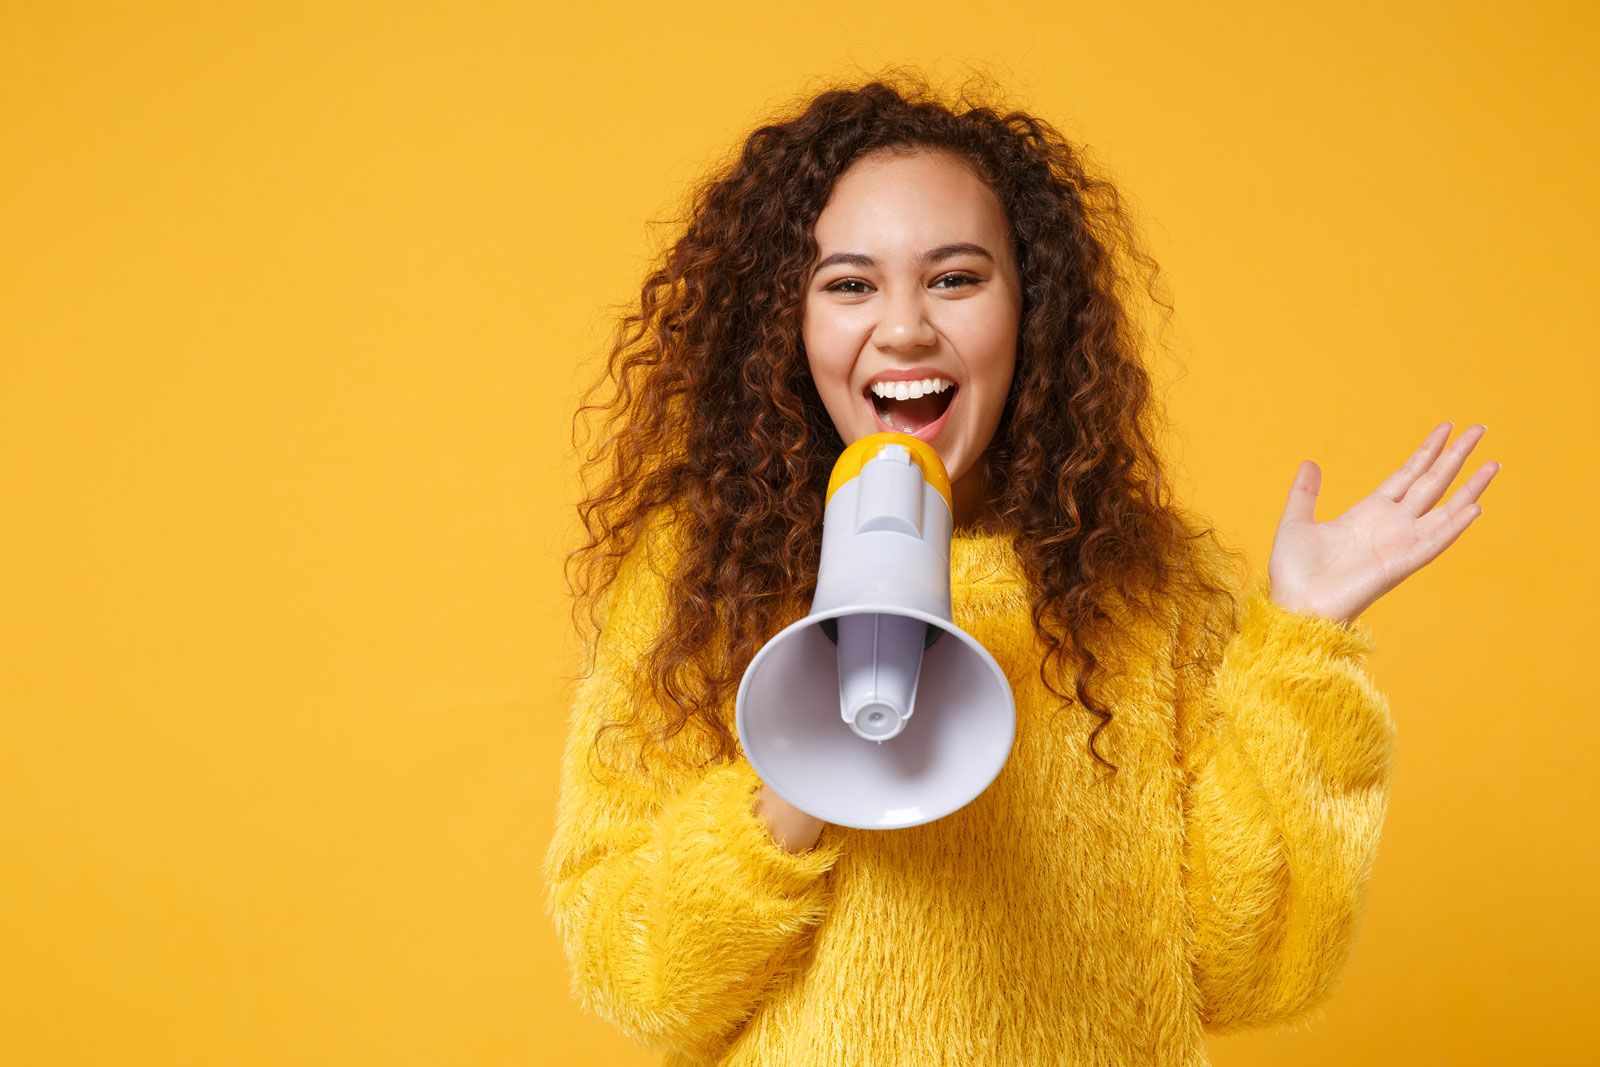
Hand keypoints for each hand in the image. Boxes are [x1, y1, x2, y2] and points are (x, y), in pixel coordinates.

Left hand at [1267, 421, 1499, 623]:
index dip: (1428, 451)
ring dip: (1469, 487)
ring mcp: (1399, 543)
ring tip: (1493, 463)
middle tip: (1479, 428)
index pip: (1407, 475)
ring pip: (1443, 508)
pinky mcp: (1401, 563)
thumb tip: (1310, 462)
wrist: (1294, 605)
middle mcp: (1390, 525)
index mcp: (1368, 513)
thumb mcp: (1296, 522)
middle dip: (1455, 456)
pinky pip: (1434, 541)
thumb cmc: (1293, 573)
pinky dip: (1455, 525)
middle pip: (1432, 483)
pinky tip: (1476, 507)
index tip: (1446, 427)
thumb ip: (1305, 493)